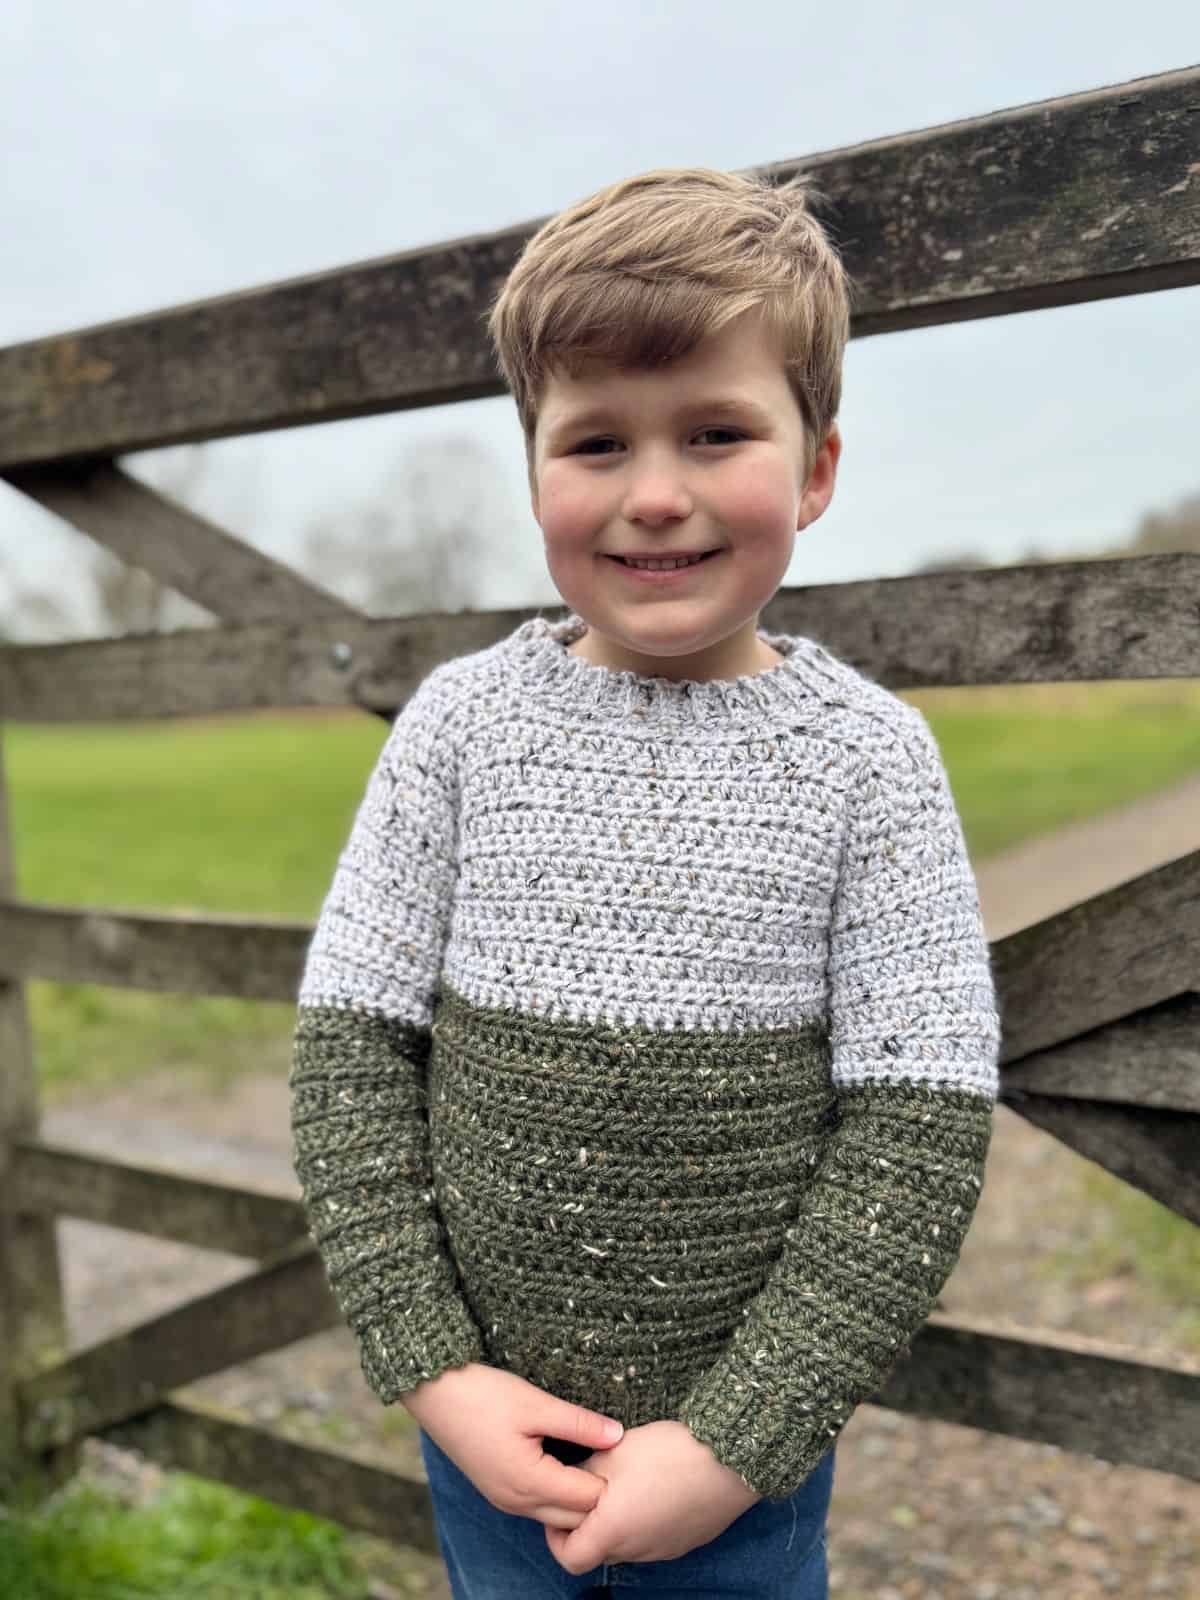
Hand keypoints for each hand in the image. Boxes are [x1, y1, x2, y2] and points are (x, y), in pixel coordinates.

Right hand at [401, 1361, 624, 1529]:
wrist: (436, 1393)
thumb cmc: (484, 1395)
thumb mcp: (536, 1404)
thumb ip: (579, 1423)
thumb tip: (618, 1435)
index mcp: (529, 1482)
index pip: (588, 1500)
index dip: (610, 1478)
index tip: (624, 1454)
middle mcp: (516, 1502)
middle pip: (574, 1518)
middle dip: (598, 1496)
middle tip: (614, 1460)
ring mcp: (505, 1500)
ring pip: (556, 1516)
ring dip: (578, 1497)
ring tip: (594, 1460)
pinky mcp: (499, 1492)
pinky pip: (539, 1507)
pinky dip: (558, 1495)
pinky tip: (567, 1465)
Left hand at [544, 1419, 760, 1572]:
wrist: (729, 1458)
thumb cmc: (666, 1452)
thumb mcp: (614, 1452)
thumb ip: (584, 1473)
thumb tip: (570, 1482)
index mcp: (613, 1532)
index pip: (570, 1558)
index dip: (556, 1536)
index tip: (562, 1505)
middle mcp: (637, 1550)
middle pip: (598, 1551)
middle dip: (588, 1524)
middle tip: (592, 1486)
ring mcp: (664, 1549)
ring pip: (627, 1545)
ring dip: (618, 1522)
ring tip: (627, 1482)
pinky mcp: (686, 1541)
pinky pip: (654, 1538)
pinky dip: (644, 1520)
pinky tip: (655, 1487)